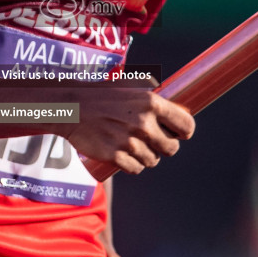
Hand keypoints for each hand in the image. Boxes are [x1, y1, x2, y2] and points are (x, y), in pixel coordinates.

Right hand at [64, 88, 194, 174]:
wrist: (72, 107)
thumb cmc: (102, 95)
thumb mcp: (130, 87)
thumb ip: (152, 98)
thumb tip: (175, 109)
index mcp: (151, 103)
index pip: (186, 125)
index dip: (184, 132)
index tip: (179, 134)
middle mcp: (144, 123)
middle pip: (171, 148)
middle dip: (164, 147)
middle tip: (152, 141)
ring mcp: (129, 141)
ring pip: (152, 161)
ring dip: (146, 157)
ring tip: (132, 145)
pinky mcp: (115, 156)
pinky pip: (135, 169)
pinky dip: (132, 165)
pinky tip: (124, 154)